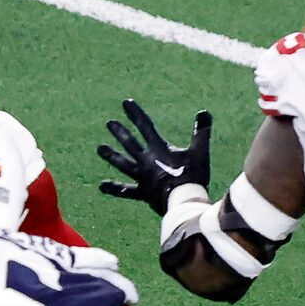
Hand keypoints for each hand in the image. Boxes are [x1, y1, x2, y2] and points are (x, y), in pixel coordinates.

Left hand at [97, 98, 211, 214]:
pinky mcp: (142, 192)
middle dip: (120, 132)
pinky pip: (126, 190)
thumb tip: (204, 112)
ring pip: (123, 164)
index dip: (135, 114)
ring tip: (100, 149)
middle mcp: (146, 161)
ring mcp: (142, 177)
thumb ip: (201, 132)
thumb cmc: (192, 176)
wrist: (184, 202)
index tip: (125, 103)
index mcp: (158, 149)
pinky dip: (115, 188)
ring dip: (112, 155)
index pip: (145, 126)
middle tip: (109, 123)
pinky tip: (102, 186)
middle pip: (130, 143)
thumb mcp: (200, 152)